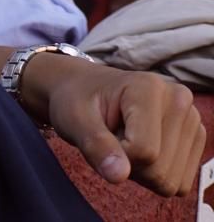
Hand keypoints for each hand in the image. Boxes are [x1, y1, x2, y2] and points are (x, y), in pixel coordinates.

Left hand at [24, 54, 203, 195]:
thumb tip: (118, 176)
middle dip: (129, 164)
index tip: (102, 132)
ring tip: (126, 140)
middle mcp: (180, 100)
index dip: (116, 154)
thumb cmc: (76, 100)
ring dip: (143, 171)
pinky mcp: (195, 138)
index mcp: (150, 88)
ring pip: (172, 180)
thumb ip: (95, 144)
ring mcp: (192, 120)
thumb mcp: (74, 118)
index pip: (144, 151)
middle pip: (160, 170)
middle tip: (113, 137)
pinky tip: (141, 148)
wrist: (83, 89)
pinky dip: (156, 174)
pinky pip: (180, 182)